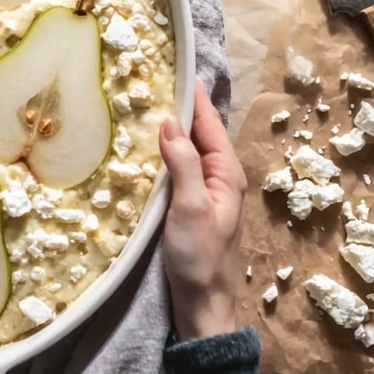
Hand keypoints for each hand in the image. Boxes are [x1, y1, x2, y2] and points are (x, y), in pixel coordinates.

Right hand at [158, 77, 246, 340]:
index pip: (209, 124)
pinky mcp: (189, 206)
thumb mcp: (191, 208)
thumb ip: (184, 164)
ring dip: (171, 128)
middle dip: (181, 106)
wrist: (203, 306)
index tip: (180, 67)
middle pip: (200, 133)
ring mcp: (204, 193)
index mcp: (227, 174)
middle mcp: (219, 178)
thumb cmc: (199, 259)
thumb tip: (171, 123)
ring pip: (188, 149)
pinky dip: (164, 151)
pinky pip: (178, 167)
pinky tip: (146, 147)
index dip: (195, 97)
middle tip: (155, 78)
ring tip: (147, 102)